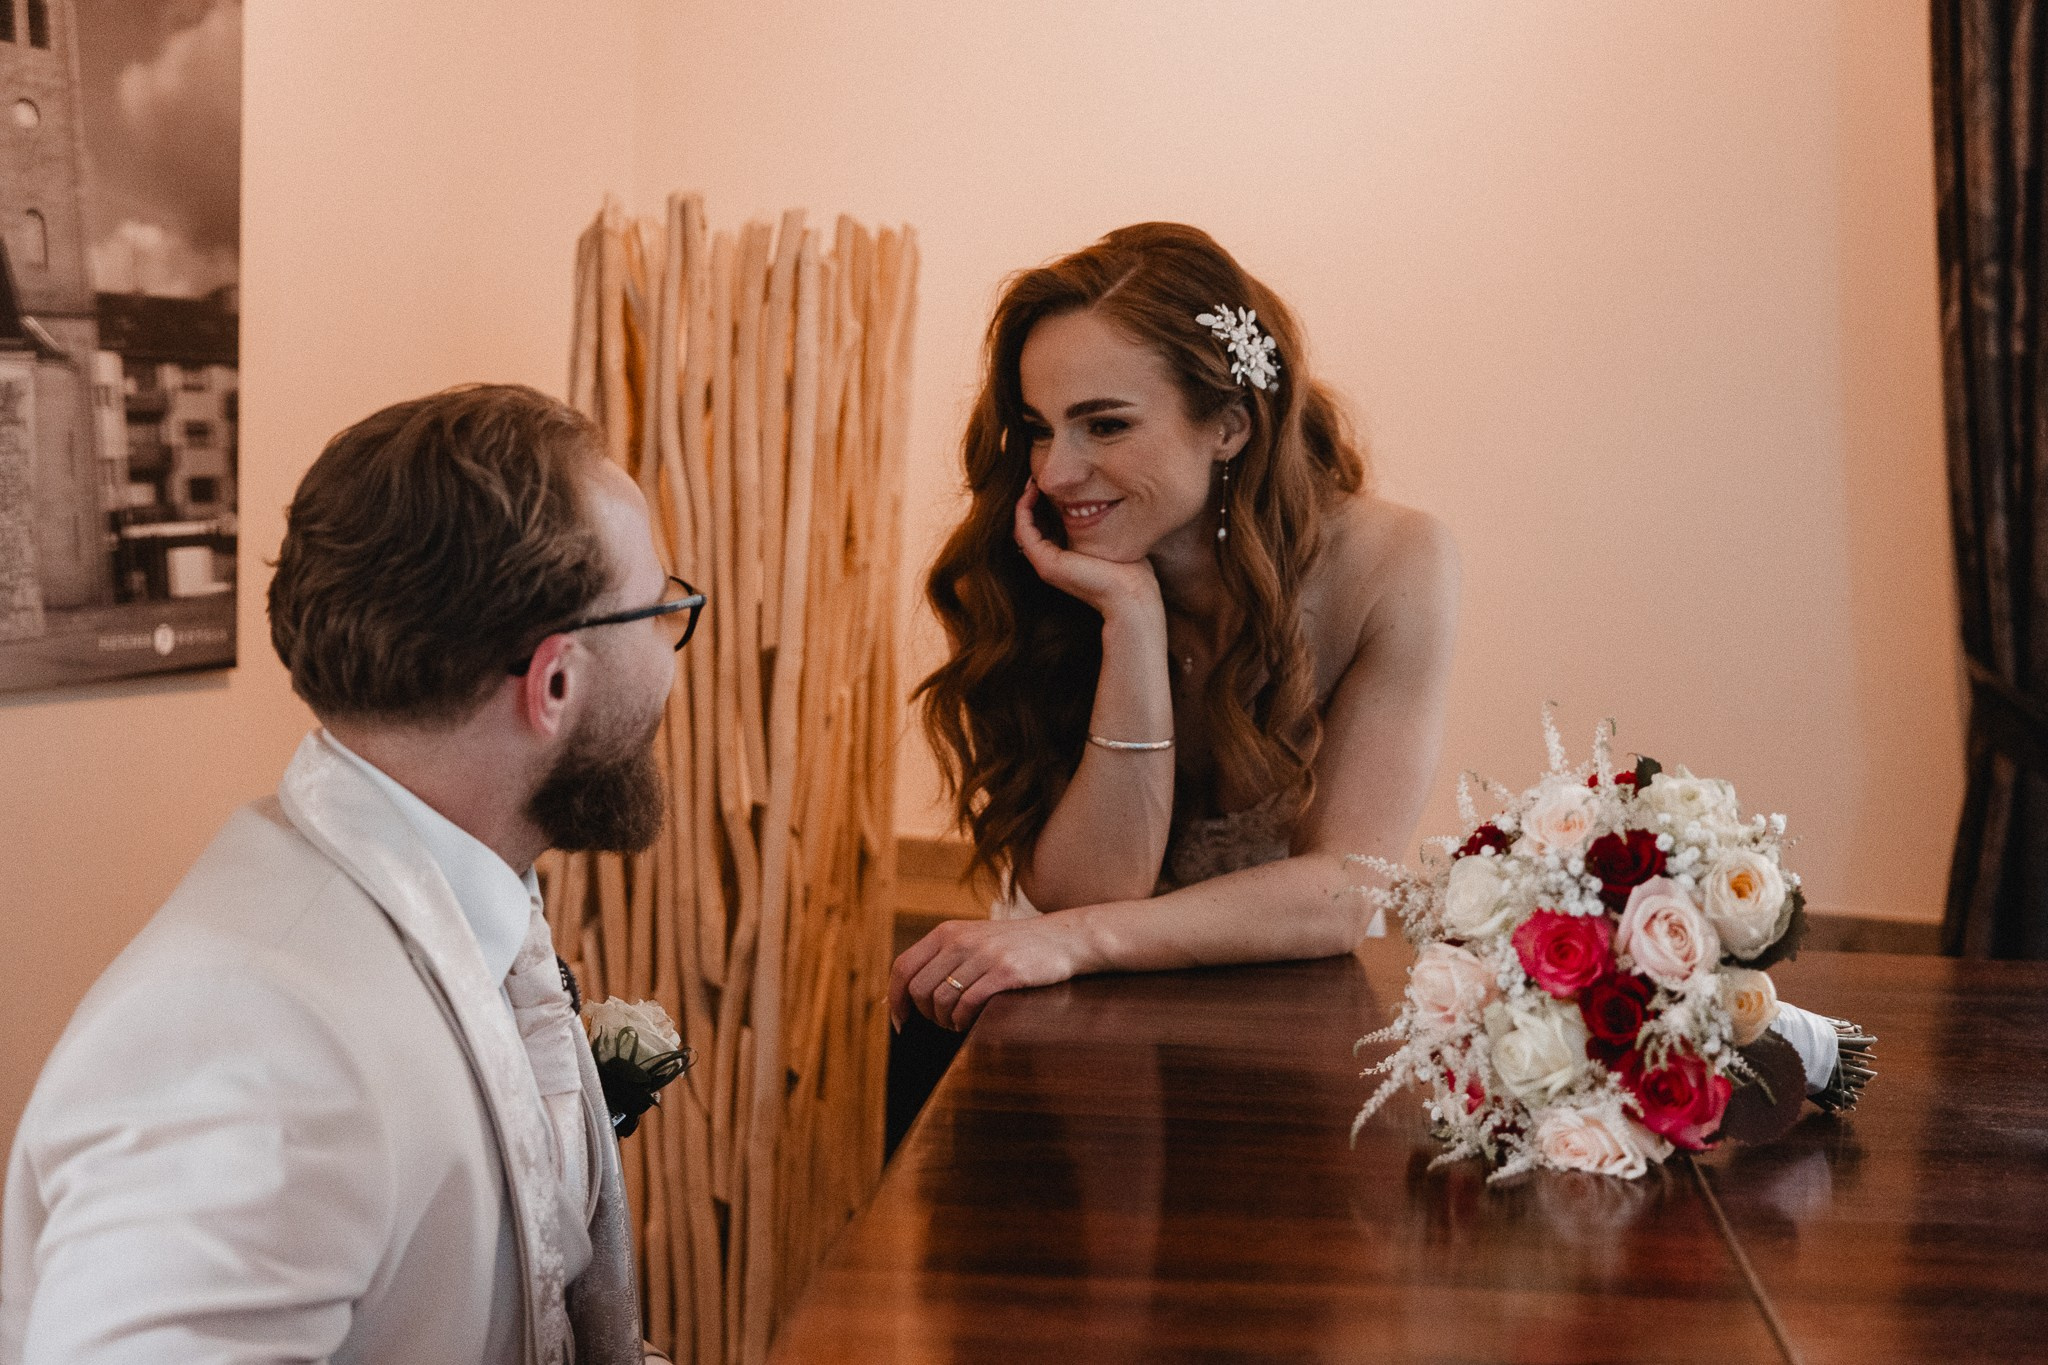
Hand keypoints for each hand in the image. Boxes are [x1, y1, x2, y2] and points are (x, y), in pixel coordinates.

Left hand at [889, 914, 1089, 1031]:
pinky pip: (969, 1005)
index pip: (903, 967)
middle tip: (941, 1022)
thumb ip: (939, 961)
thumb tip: (898, 998)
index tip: (900, 1021)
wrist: (1062, 938)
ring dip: (946, 1021)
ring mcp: (984, 955)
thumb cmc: (1012, 947)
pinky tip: (970, 1023)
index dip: (895, 999)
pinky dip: (963, 1021)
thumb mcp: (972, 941)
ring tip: (959, 1023)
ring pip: (942, 1000)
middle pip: (920, 989)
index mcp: (947, 932)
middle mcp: (961, 940)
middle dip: (925, 1015)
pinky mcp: (1005, 972)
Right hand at [1014, 479, 1160, 617]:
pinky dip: (1023, 510)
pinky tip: (1032, 492)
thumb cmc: (1128, 568)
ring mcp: (1045, 564)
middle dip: (1030, 499)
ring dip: (1023, 502)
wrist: (1131, 593)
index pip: (1041, 526)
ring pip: (1022, 527)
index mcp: (1062, 557)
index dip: (1040, 503)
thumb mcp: (1108, 537)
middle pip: (1029, 526)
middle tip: (1035, 476)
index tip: (1047, 482)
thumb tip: (1101, 497)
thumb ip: (1098, 522)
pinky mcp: (1046, 563)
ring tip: (1032, 482)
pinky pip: (1023, 531)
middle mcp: (1049, 561)